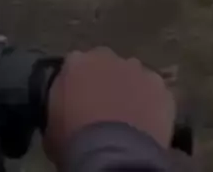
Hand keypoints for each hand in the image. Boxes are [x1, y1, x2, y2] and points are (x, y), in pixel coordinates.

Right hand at [45, 48, 174, 160]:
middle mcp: (107, 56)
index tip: (79, 101)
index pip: (75, 65)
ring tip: (128, 117)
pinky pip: (155, 94)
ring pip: (133, 76)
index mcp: (76, 61)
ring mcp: (137, 69)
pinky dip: (153, 105)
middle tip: (105, 108)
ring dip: (131, 90)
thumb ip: (60, 102)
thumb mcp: (51, 122)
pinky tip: (148, 124)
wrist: (112, 155)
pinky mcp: (161, 87)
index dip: (78, 84)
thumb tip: (66, 105)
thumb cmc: (74, 140)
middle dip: (106, 81)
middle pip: (106, 65)